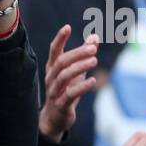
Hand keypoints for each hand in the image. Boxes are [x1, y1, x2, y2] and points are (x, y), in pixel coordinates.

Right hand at [39, 27, 98, 141]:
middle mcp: (51, 78)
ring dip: (79, 67)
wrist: (55, 118)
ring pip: (64, 77)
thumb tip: (95, 36)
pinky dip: (81, 87)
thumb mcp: (75, 72)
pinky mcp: (60, 104)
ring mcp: (54, 91)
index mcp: (52, 68)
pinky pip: (70, 94)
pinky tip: (92, 81)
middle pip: (61, 62)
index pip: (54, 51)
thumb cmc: (65, 91)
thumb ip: (83, 55)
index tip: (67, 27)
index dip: (60, 39)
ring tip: (94, 61)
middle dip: (77, 53)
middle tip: (93, 48)